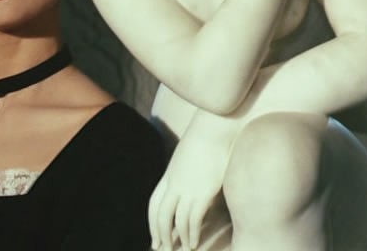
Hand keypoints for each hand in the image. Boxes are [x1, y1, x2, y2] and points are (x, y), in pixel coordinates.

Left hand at [148, 130, 230, 250]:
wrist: (214, 128)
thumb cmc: (206, 137)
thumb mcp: (187, 156)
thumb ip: (185, 171)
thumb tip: (189, 180)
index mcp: (169, 175)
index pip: (154, 202)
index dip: (152, 220)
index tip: (153, 233)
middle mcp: (174, 183)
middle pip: (160, 214)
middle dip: (159, 233)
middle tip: (160, 248)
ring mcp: (188, 188)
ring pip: (175, 220)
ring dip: (177, 237)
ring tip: (180, 249)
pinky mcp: (203, 192)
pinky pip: (193, 219)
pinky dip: (191, 234)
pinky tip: (193, 243)